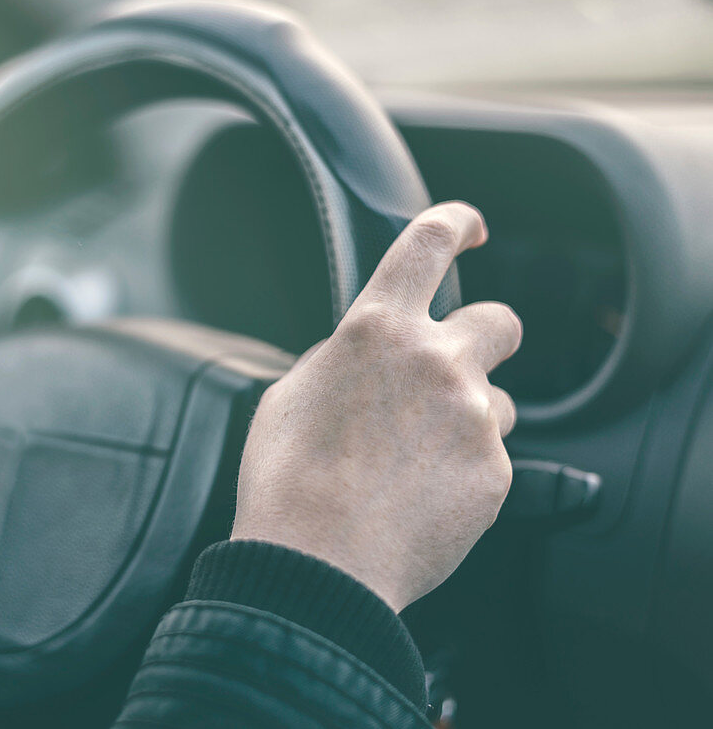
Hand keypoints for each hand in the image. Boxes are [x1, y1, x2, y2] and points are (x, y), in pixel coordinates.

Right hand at [231, 201, 521, 612]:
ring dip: (469, 417)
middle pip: (500, 321)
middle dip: (485, 337)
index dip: (455, 223)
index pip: (427, 244)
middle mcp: (437, 362)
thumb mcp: (290, 396)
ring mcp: (473, 418)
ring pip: (498, 400)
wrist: (317, 565)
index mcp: (376, 331)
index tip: (469, 227)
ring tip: (416, 463)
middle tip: (456, 368)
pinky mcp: (494, 473)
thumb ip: (340, 361)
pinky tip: (420, 501)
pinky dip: (463, 473)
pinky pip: (490, 459)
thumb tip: (363, 360)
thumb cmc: (287, 482)